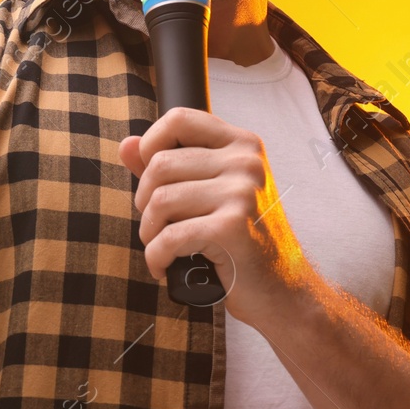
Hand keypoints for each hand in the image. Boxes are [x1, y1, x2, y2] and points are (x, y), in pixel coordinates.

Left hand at [118, 108, 310, 324]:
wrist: (282, 290)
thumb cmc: (243, 241)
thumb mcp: (211, 194)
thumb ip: (170, 165)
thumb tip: (127, 144)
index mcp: (242, 144)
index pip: (179, 118)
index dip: (151, 145)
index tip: (152, 178)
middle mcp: (245, 162)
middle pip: (160, 164)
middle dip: (145, 201)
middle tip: (158, 225)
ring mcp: (241, 193)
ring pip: (159, 200)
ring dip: (149, 231)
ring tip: (162, 248)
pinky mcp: (231, 228)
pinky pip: (168, 237)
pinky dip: (156, 257)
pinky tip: (164, 267)